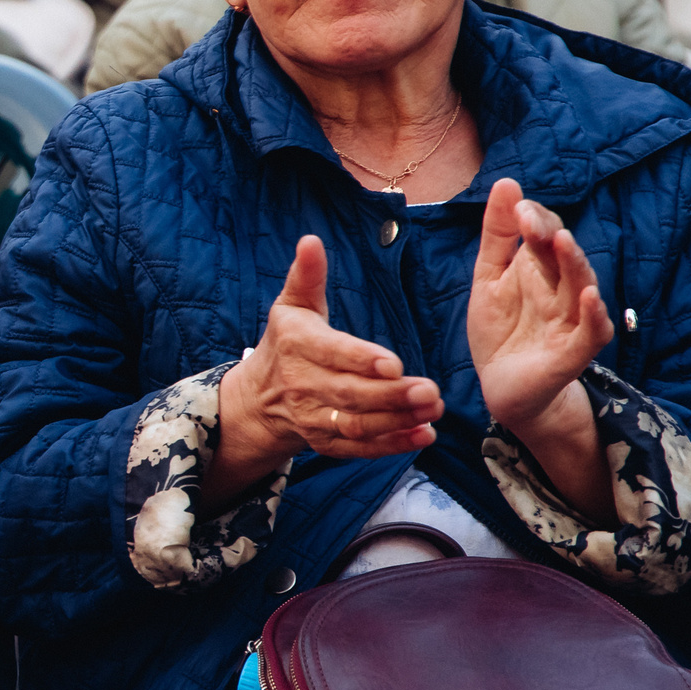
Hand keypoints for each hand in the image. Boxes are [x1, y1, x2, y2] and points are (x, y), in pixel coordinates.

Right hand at [211, 235, 442, 504]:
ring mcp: (313, 417)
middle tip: (431, 391)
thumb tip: (310, 240)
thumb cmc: (286, 343)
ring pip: (356, 424)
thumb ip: (307, 275)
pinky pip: (358, 448)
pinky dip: (390, 445)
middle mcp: (302, 384)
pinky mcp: (324, 442)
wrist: (258, 398)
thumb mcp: (292, 306)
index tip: (394, 364)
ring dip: (396, 421)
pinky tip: (422, 435)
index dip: (362, 360)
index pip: (332, 353)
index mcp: (297, 345)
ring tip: (433, 410)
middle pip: (349, 394)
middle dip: (391, 396)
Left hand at [468, 178, 613, 437]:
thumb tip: (507, 184)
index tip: (517, 207)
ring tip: (563, 243)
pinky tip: (589, 297)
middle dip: (549, 237)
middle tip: (531, 219)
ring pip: (582, 287)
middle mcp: (563, 290)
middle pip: (563, 257)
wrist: (502, 388)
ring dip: (575, 265)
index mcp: (542, 269)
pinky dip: (594, 315)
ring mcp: (572, 320)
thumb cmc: (501, 330)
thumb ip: (498, 235)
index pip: (546, 234)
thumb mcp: (488, 278)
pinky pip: (592, 331)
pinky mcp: (575, 352)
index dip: (534, 221)